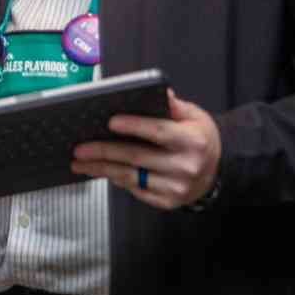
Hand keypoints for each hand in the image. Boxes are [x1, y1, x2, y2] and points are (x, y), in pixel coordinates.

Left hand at [70, 89, 220, 209]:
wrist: (215, 172)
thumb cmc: (200, 140)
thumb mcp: (195, 117)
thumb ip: (174, 106)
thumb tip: (161, 92)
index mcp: (193, 142)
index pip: (159, 132)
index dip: (134, 126)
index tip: (110, 122)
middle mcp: (186, 167)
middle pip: (136, 157)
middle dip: (103, 151)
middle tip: (79, 148)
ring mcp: (176, 188)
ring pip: (131, 176)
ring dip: (102, 169)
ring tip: (80, 162)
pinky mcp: (167, 202)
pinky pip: (135, 190)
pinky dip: (116, 180)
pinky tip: (102, 171)